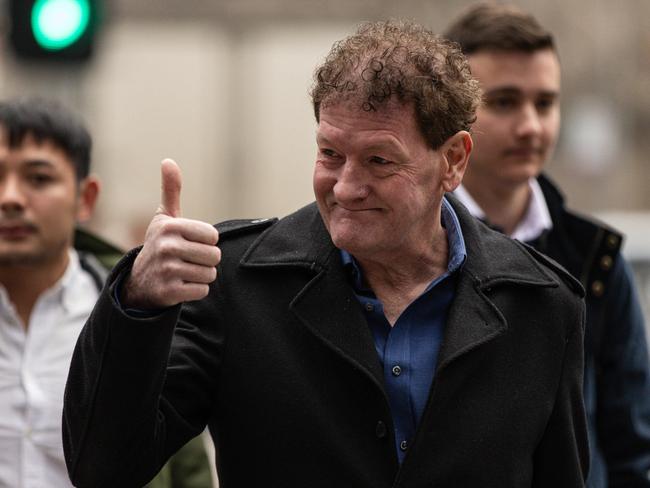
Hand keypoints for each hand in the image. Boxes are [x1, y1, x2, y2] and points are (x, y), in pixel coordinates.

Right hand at [122, 159, 220, 308]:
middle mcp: (167, 247)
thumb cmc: (159, 244)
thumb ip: (171, 191)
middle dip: (206, 260)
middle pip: (214, 256)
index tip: (190, 243)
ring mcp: (167, 270)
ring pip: (209, 274)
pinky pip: (202, 291)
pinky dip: (196, 290)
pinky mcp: (168, 292)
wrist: (138, 281)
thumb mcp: (164, 218)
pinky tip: (181, 285)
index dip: (206, 241)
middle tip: (188, 260)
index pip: (213, 236)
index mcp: (170, 227)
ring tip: (184, 272)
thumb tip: (168, 161)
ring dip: (201, 276)